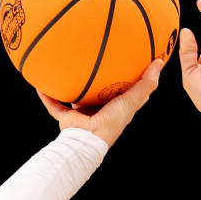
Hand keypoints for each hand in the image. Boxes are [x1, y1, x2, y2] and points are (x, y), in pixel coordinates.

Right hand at [36, 58, 164, 147]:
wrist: (89, 139)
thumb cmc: (113, 121)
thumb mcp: (133, 99)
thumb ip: (147, 83)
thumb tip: (160, 63)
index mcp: (116, 107)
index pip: (122, 90)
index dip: (125, 78)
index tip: (125, 60)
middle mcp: (99, 110)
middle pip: (97, 92)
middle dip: (95, 80)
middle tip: (91, 59)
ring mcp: (82, 114)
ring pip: (74, 97)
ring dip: (67, 87)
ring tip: (62, 68)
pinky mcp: (67, 118)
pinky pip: (55, 106)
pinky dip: (47, 97)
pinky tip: (40, 84)